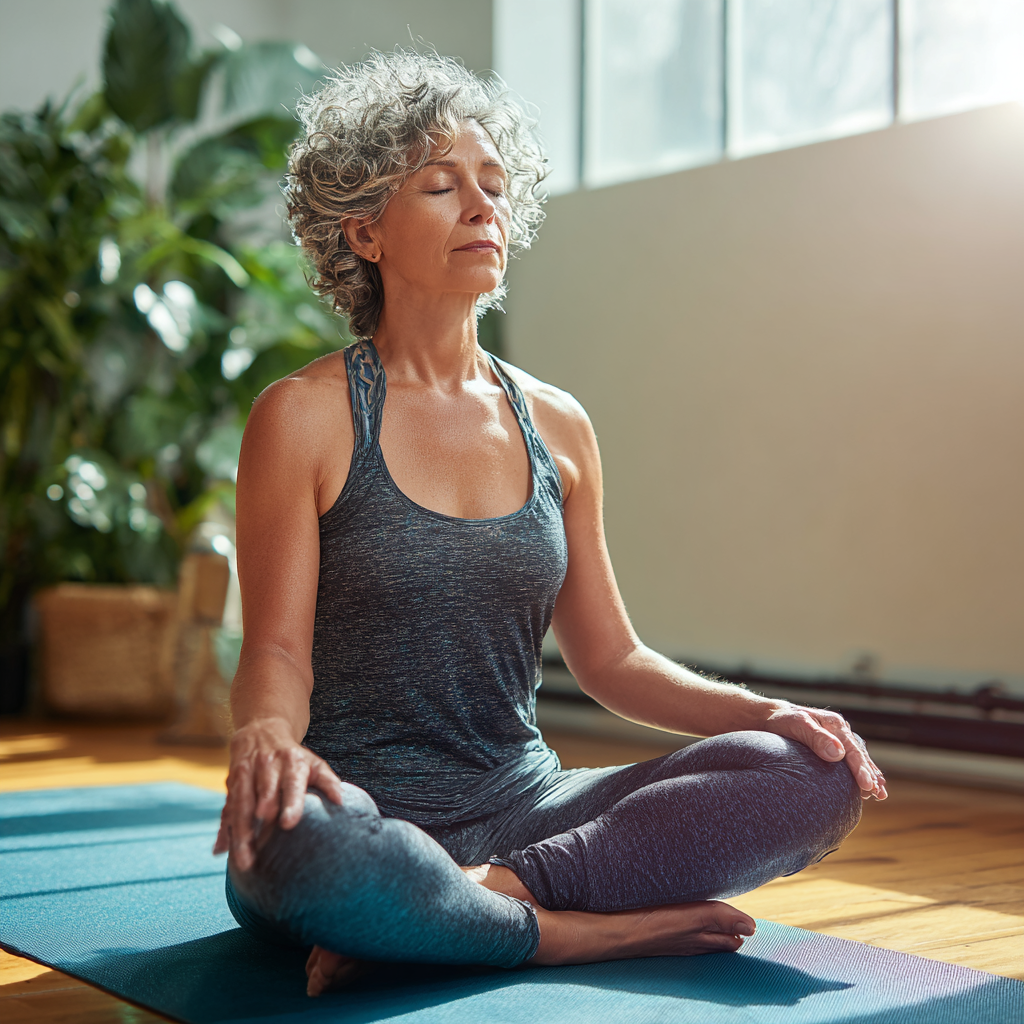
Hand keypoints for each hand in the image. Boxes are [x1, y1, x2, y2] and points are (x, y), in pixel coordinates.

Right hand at [213, 716, 344, 869]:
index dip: (290, 803)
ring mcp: (246, 773)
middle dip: (258, 822)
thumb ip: (327, 781)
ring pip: (240, 805)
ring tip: (243, 860)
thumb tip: (341, 801)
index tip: (289, 823)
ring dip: (239, 833)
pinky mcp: (231, 782)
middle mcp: (267, 766)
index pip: (292, 784)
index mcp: (291, 762)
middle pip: (261, 797)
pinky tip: (221, 850)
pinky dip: (224, 829)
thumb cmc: (293, 756)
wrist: (261, 730)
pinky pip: (227, 807)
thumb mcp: (313, 763)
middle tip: (256, 852)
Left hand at [764, 703, 887, 799]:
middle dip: (870, 774)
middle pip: (859, 755)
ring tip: (879, 794)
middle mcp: (840, 730)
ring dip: (869, 775)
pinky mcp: (832, 746)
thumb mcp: (797, 725)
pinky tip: (866, 785)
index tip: (867, 785)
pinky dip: (860, 771)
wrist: (772, 717)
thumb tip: (838, 754)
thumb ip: (816, 738)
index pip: (852, 749)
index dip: (860, 768)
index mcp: (834, 724)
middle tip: (878, 794)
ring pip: (858, 758)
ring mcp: (838, 738)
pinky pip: (850, 759)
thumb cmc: (782, 721)